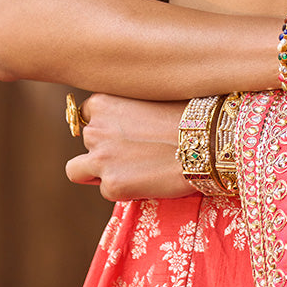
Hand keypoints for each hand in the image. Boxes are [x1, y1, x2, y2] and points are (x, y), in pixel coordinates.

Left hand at [66, 94, 189, 200]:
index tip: (124, 129)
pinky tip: (148, 180)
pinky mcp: (112, 185)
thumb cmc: (189, 115)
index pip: (87, 114)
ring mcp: (100, 159)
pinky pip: (107, 190)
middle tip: (135, 151)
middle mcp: (95, 129)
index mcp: (103, 102)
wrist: (208, 143)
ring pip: (77, 170)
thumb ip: (130, 106)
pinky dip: (124, 188)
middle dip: (104, 147)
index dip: (106, 123)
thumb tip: (127, 118)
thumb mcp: (152, 96)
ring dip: (97, 171)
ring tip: (130, 170)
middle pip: (86, 141)